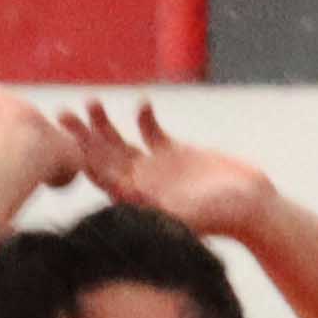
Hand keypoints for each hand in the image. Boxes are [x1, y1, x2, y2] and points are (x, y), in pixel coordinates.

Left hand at [65, 99, 278, 236]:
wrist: (254, 207)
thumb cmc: (225, 216)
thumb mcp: (190, 211)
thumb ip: (159, 203)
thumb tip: (127, 193)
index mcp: (137, 199)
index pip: (100, 176)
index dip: (81, 156)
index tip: (69, 138)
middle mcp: (139, 183)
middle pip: (102, 156)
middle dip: (82, 135)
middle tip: (63, 113)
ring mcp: (154, 167)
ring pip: (118, 142)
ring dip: (103, 123)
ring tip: (90, 101)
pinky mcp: (173, 152)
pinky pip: (150, 131)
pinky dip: (144, 117)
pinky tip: (142, 103)